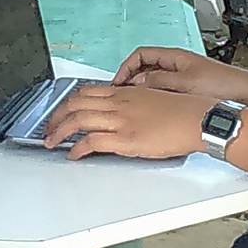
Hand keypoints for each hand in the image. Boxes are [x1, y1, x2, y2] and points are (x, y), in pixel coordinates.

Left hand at [44, 85, 215, 160]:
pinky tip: (73, 155)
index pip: (86, 92)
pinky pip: (92, 141)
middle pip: (75, 104)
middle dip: (56, 116)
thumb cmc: (183, 111)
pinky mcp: (126, 139)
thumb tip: (123, 114)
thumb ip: (134, 104)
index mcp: (125, 92)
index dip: (68, 102)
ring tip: (52, 141)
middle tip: (49, 127)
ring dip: (59, 132)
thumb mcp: (153, 99)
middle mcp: (119, 103)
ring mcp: (121, 120)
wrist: (199, 118)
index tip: (62, 111)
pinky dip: (77, 148)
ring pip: (78, 120)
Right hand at [112, 45, 247, 101]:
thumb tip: (137, 82)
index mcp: (174, 57)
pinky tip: (153, 109)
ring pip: (152, 80)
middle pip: (143, 67)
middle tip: (120, 95)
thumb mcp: (184, 83)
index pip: (139, 55)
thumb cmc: (222, 85)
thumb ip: (159, 80)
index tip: (117, 83)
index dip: (125, 68)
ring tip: (134, 104)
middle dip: (130, 80)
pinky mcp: (187, 90)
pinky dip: (153, 98)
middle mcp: (176, 64)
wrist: (246, 94)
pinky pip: (162, 91)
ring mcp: (181, 77)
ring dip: (141, 90)